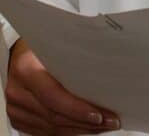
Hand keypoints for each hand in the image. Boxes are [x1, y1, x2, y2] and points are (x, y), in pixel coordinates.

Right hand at [5, 39, 119, 135]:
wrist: (16, 53)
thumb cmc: (41, 45)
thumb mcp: (55, 44)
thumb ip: (72, 56)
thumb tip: (105, 66)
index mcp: (26, 69)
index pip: (54, 96)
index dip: (77, 109)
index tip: (99, 114)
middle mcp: (18, 92)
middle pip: (54, 115)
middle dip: (85, 122)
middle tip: (110, 121)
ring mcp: (16, 108)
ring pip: (51, 127)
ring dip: (79, 128)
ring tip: (102, 125)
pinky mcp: (19, 118)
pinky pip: (44, 130)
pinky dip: (67, 130)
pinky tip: (84, 127)